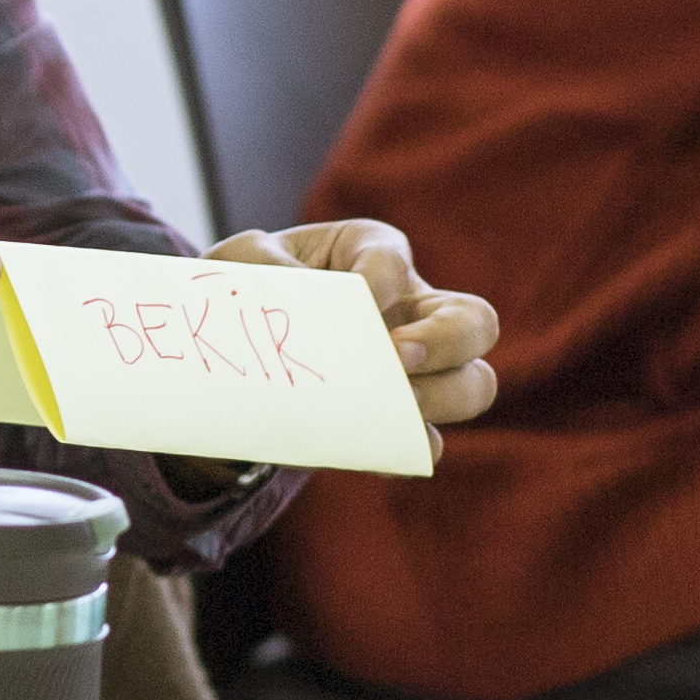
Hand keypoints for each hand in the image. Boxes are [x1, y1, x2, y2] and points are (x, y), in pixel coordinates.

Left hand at [213, 219, 500, 431]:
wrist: (224, 354)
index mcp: (371, 254)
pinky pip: (425, 441)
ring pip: (473, 385)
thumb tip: (292, 291)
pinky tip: (379, 444)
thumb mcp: (239, 263)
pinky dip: (408, 445)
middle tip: (396, 356)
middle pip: (475, 323)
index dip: (379, 278)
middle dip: (446, 341)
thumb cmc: (244, 291)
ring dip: (441, 398)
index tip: (351, 296)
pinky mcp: (391, 421)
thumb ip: (261, 266)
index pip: (393, 259)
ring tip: (394, 406)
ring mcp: (412, 370)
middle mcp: (410, 310)